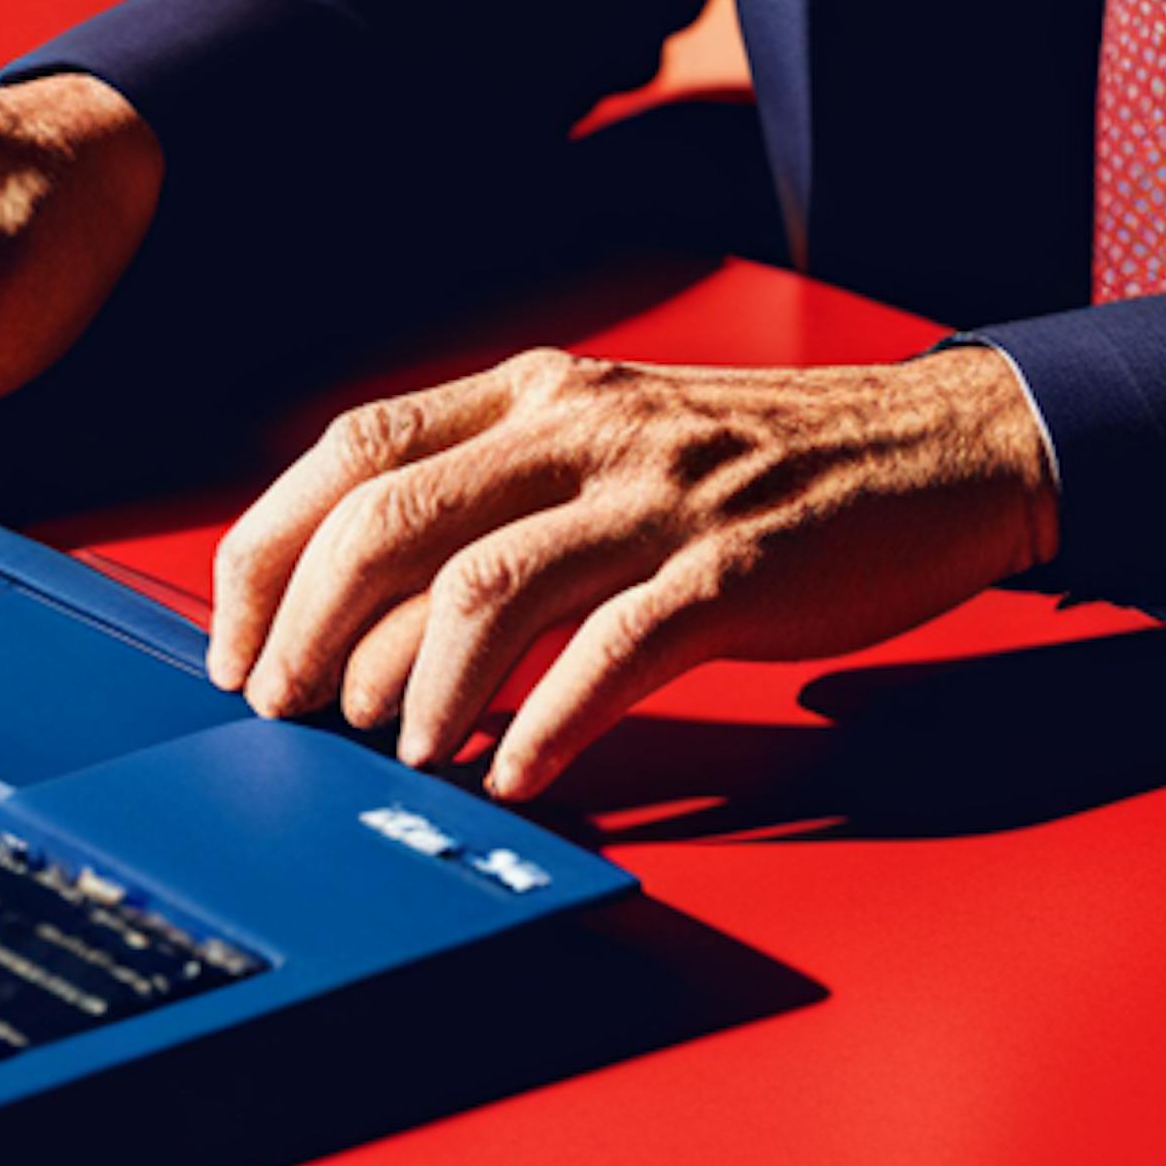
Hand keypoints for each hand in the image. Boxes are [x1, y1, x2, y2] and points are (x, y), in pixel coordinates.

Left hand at [205, 343, 1060, 801]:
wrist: (932, 448)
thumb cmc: (756, 468)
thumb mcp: (610, 440)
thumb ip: (500, 491)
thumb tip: (364, 609)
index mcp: (538, 390)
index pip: (354, 445)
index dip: (269, 547)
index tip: (233, 641)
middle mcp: (582, 425)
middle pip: (393, 516)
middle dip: (311, 630)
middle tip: (287, 716)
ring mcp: (659, 493)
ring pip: (488, 584)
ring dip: (417, 688)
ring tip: (400, 753)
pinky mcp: (737, 565)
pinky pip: (617, 649)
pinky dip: (550, 723)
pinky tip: (523, 775)